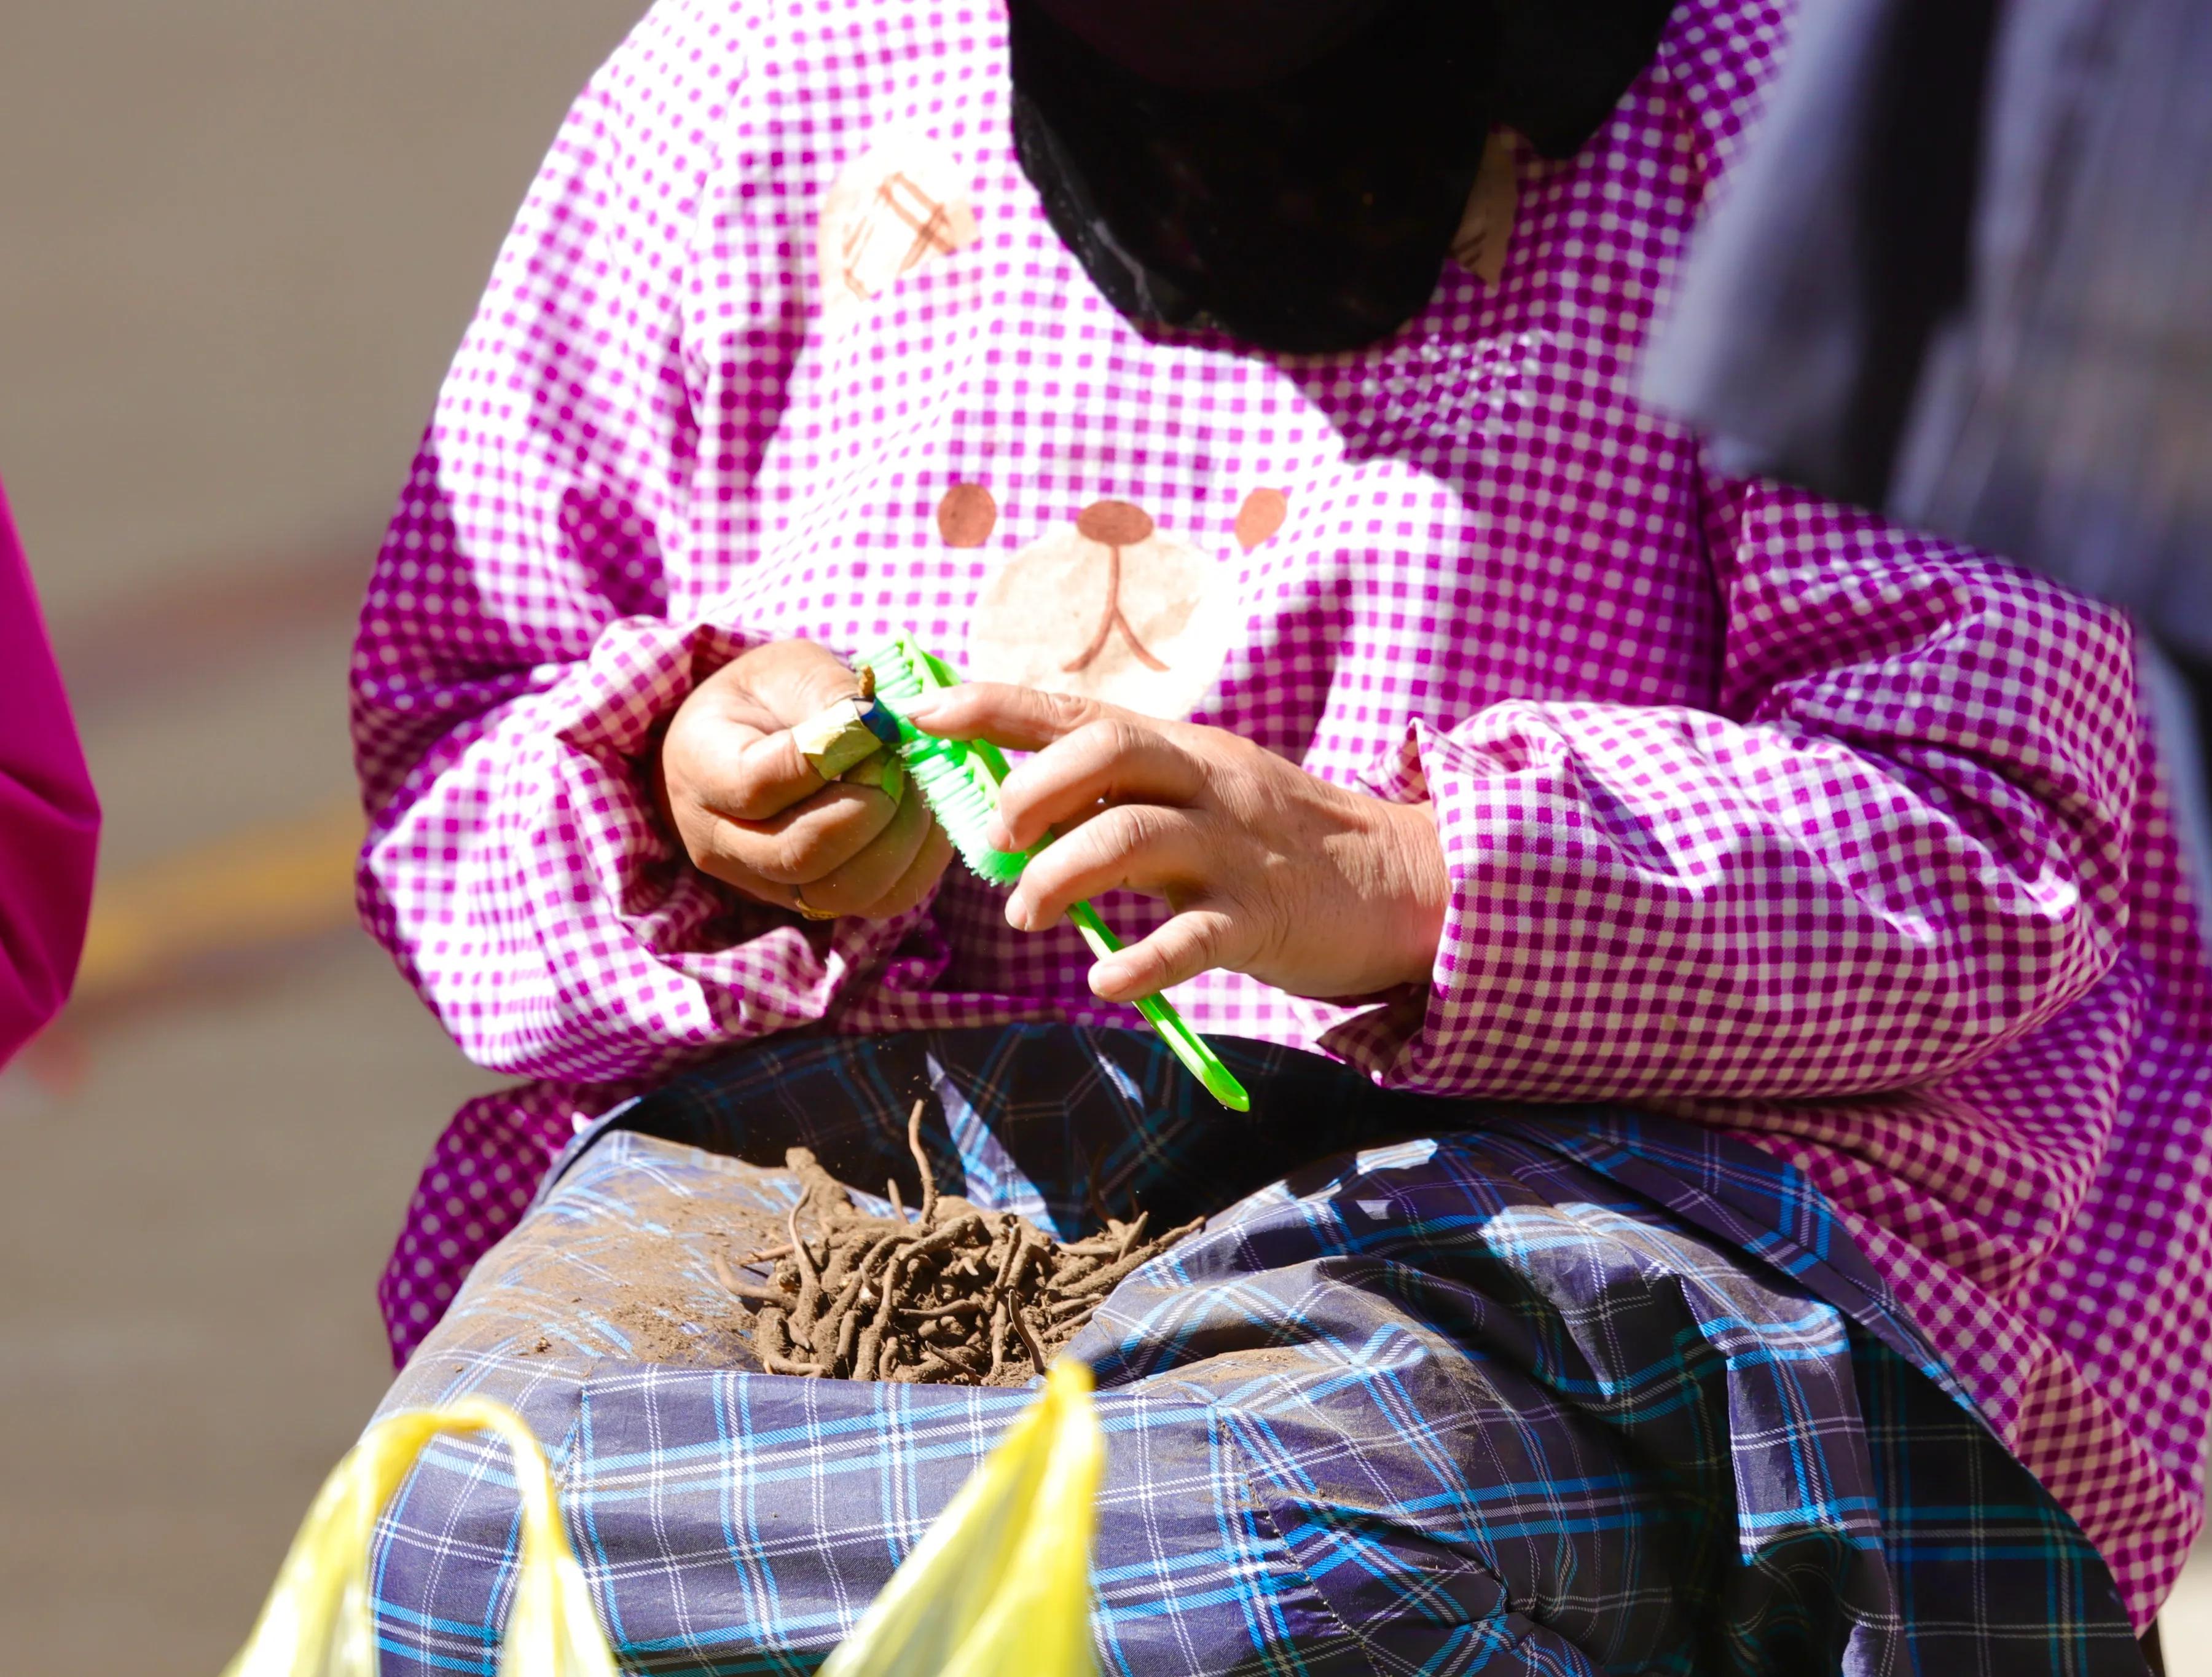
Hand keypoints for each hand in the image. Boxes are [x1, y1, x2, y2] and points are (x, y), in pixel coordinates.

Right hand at [655, 640, 952, 918]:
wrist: (750, 741)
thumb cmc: (767, 696)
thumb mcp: (788, 669)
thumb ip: (830, 694)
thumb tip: (884, 728)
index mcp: (697, 768)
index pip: (757, 785)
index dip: (828, 758)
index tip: (877, 724)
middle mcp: (718, 842)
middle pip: (798, 855)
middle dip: (871, 808)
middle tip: (903, 763)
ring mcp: (763, 883)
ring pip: (840, 892)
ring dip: (899, 839)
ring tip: (919, 787)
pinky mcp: (813, 901)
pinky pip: (874, 902)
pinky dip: (916, 862)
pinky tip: (929, 817)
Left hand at [904, 685, 1446, 1001]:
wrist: (1400, 880)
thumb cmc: (1274, 841)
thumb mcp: (1200, 793)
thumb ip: (1118, 795)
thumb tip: (1009, 807)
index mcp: (1181, 749)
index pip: (1075, 708)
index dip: (993, 705)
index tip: (924, 711)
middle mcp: (1203, 784)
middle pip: (1106, 752)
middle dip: (1030, 791)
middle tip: (994, 844)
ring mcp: (1234, 849)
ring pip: (1133, 838)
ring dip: (1059, 876)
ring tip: (1025, 915)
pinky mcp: (1262, 917)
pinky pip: (1191, 939)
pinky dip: (1139, 963)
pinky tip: (1103, 982)